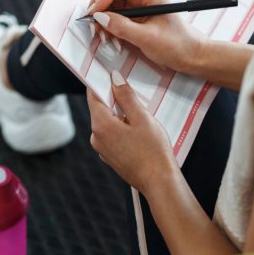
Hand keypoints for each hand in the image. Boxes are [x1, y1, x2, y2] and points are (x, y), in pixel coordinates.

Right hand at [87, 0, 206, 73]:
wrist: (190, 54)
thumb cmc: (177, 44)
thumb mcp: (148, 38)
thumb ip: (122, 27)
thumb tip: (100, 17)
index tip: (96, 13)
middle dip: (100, 7)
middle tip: (95, 26)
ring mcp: (138, 5)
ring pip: (110, 4)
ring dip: (103, 19)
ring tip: (103, 36)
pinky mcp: (135, 16)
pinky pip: (115, 15)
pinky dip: (109, 26)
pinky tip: (111, 38)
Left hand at [87, 70, 177, 193]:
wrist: (159, 182)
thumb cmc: (153, 151)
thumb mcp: (142, 118)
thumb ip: (126, 96)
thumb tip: (114, 78)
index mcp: (101, 125)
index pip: (94, 95)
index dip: (101, 82)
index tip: (109, 72)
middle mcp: (96, 137)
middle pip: (102, 109)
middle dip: (117, 100)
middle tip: (135, 96)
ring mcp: (103, 149)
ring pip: (109, 123)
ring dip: (122, 116)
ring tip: (142, 119)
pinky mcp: (111, 157)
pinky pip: (113, 135)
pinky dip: (123, 129)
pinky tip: (140, 133)